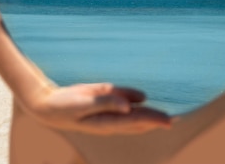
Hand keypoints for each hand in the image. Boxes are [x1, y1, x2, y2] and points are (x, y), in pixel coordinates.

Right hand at [28, 82, 173, 134]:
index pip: (137, 121)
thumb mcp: (84, 101)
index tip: (171, 120)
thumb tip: (129, 106)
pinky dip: (137, 109)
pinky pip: (124, 111)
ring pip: (133, 120)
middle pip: (139, 123)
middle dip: (157, 121)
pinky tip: (143, 104)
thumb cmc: (64, 104)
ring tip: (166, 116)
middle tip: (177, 118)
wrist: (47, 106)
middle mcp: (110, 122)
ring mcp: (106, 117)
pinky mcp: (102, 110)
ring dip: (150, 118)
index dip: (154, 120)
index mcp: (107, 122)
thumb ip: (107, 101)